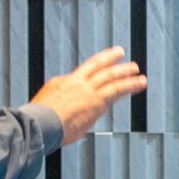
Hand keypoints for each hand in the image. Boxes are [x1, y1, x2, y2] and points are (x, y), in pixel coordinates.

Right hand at [30, 47, 146, 145]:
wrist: (39, 124)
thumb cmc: (39, 122)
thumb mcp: (47, 106)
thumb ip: (61, 103)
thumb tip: (68, 109)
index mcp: (64, 82)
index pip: (84, 71)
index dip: (97, 63)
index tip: (106, 59)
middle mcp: (77, 82)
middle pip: (98, 67)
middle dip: (111, 60)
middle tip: (122, 54)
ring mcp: (88, 91)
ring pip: (111, 77)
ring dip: (127, 74)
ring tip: (138, 72)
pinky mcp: (97, 101)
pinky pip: (117, 90)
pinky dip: (130, 86)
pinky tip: (139, 84)